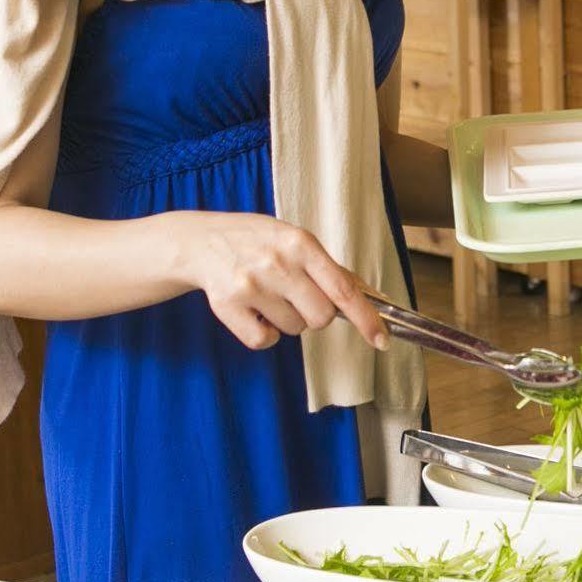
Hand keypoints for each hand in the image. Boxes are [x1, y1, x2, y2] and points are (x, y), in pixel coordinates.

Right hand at [171, 212, 389, 351]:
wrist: (201, 241)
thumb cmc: (257, 241)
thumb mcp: (295, 240)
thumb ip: (329, 268)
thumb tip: (370, 297)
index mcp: (301, 243)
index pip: (343, 290)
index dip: (366, 318)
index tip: (381, 340)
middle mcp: (278, 263)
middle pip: (322, 317)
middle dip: (316, 314)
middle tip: (298, 295)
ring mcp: (251, 286)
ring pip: (294, 330)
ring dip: (288, 319)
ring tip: (270, 294)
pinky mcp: (228, 306)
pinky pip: (264, 341)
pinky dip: (265, 334)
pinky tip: (255, 312)